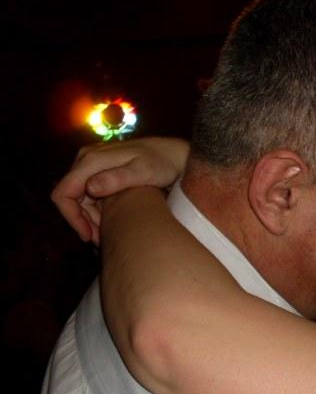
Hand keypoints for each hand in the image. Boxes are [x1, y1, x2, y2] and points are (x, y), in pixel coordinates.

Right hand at [52, 137, 189, 244]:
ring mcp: (92, 165)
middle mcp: (86, 160)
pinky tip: (111, 222)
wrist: (173, 155)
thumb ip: (117, 179)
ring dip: (89, 218)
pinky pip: (89, 195)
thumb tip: (90, 188)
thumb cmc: (162, 164)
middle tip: (101, 238)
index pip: (64, 192)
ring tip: (108, 233)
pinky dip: (96, 211)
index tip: (88, 235)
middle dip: (82, 221)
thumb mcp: (142, 173)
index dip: (72, 217)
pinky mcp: (100, 171)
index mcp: (91, 160)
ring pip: (79, 198)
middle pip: (70, 198)